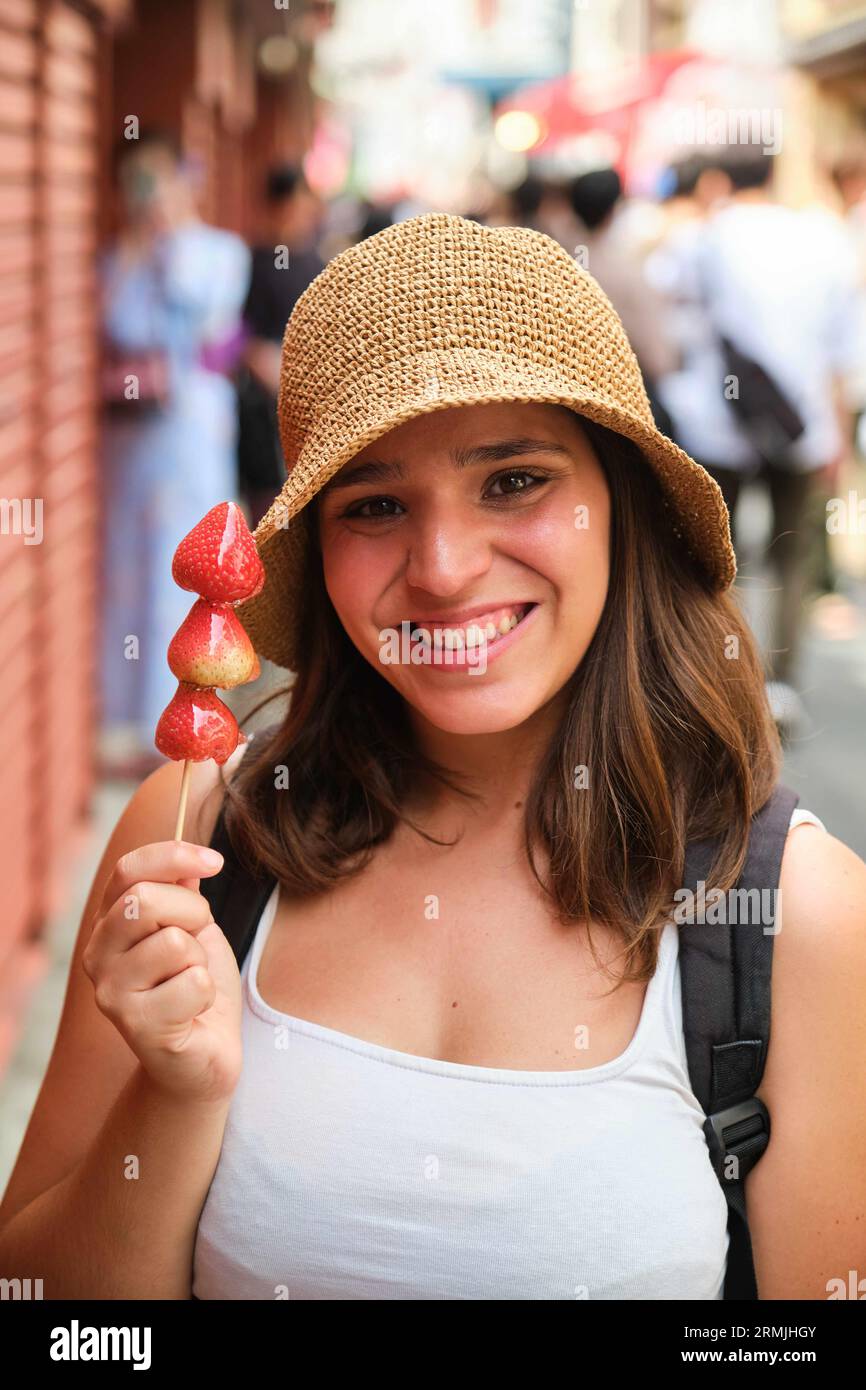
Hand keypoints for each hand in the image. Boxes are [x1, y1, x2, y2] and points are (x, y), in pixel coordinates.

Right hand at [82, 841, 241, 1105]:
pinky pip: (193, 983)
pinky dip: (206, 994)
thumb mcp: (191, 928)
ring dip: (199, 961)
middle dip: (192, 914)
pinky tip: (192, 1011)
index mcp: (107, 923)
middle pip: (146, 901)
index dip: (175, 855)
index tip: (215, 862)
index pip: (129, 869)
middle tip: (198, 942)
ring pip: (174, 942)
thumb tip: (186, 855)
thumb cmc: (195, 987)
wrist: (203, 1055)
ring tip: (190, 982)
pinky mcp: (136, 1026)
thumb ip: (181, 891)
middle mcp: (97, 955)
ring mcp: (111, 992)